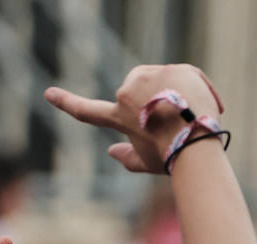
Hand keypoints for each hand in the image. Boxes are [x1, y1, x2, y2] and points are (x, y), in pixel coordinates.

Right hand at [45, 64, 223, 172]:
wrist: (197, 141)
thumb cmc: (172, 156)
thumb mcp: (148, 162)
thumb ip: (127, 157)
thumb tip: (111, 152)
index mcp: (119, 116)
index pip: (88, 111)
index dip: (67, 103)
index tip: (49, 93)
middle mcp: (128, 91)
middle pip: (141, 93)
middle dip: (154, 103)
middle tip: (175, 123)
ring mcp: (150, 76)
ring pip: (163, 82)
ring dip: (176, 94)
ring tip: (191, 116)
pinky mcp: (173, 67)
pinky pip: (186, 75)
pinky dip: (196, 88)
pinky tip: (207, 105)